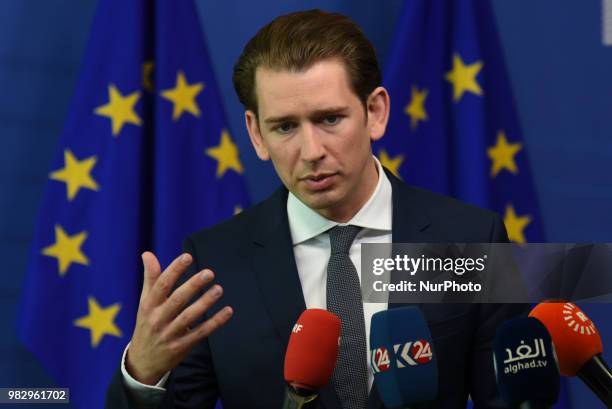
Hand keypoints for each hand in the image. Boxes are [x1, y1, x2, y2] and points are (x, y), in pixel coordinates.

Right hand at [125, 251, 232, 384]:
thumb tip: (147, 253)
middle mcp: (157, 319)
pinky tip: (227, 311)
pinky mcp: (181, 347)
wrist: (142, 361)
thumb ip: (150, 278)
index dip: (174, 270)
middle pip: (176, 300)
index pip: (161, 285)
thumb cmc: (147, 324)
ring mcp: (169, 334)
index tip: (187, 256)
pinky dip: (215, 322)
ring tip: (218, 289)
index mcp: (148, 306)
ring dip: (205, 302)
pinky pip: (200, 333)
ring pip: (189, 317)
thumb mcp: (145, 303)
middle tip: (209, 272)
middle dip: (193, 285)